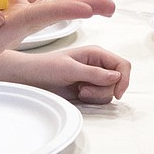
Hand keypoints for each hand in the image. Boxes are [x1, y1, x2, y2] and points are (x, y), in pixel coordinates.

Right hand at [0, 0, 113, 58]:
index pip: (34, 20)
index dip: (60, 10)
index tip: (85, 7)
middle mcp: (11, 28)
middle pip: (51, 14)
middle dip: (81, 8)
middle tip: (111, 6)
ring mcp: (13, 19)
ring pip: (50, 6)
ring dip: (78, 1)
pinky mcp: (11, 9)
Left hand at [0, 46, 131, 103]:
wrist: (30, 78)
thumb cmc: (45, 67)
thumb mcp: (70, 69)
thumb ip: (94, 73)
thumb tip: (116, 76)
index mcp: (96, 53)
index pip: (122, 65)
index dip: (124, 79)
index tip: (118, 93)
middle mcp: (97, 65)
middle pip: (118, 81)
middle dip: (104, 89)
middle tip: (84, 90)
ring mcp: (93, 78)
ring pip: (109, 91)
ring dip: (95, 95)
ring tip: (78, 91)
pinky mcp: (87, 89)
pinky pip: (100, 98)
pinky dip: (91, 100)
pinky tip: (77, 95)